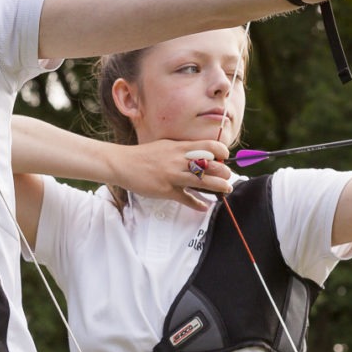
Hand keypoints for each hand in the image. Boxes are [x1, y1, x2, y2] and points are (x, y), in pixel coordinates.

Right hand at [112, 138, 231, 210]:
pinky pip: (186, 198)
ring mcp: (172, 176)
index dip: (220, 152)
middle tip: (228, 176)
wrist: (123, 163)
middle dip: (223, 171)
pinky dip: (197, 204)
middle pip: (209, 164)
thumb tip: (201, 154)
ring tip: (226, 190)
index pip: (208, 145)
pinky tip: (204, 206)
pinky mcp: (166, 190)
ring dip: (217, 186)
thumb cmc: (145, 155)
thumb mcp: (166, 146)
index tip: (224, 157)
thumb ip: (183, 150)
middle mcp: (178, 160)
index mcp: (179, 147)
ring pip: (201, 181)